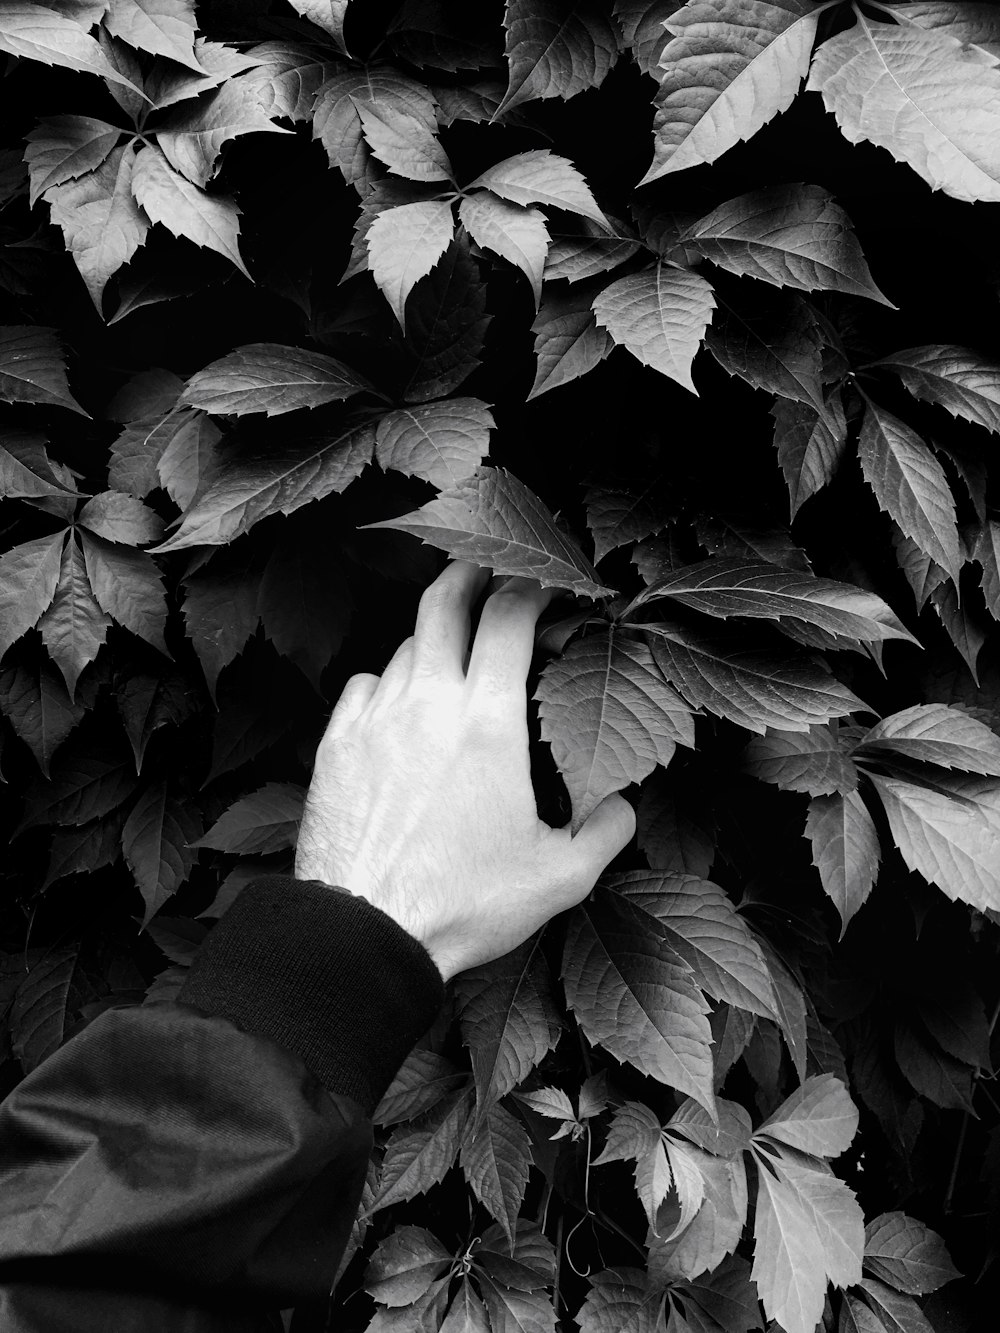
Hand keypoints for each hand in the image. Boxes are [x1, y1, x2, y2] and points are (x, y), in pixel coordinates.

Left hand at [295, 560, 635, 982]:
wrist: (365, 932)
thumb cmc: (463, 904)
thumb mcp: (561, 877)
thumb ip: (607, 829)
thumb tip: (625, 802)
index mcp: (489, 721)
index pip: (510, 616)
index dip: (533, 588)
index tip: (547, 586)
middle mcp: (429, 701)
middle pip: (444, 601)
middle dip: (470, 572)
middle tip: (488, 567)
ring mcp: (376, 717)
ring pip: (405, 646)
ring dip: (434, 638)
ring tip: (452, 652)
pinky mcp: (336, 742)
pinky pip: (365, 686)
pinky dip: (389, 682)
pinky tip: (400, 704)